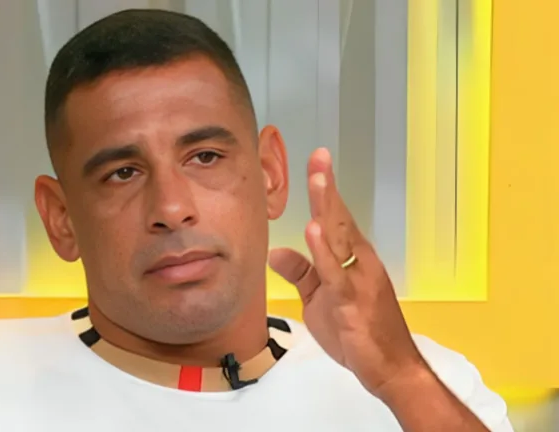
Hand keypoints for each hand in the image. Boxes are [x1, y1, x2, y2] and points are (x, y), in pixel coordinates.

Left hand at [268, 148, 426, 397]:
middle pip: (340, 219)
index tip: (318, 162)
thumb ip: (301, 273)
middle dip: (327, 188)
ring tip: (318, 179)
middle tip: (319, 157)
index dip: (326, 191)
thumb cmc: (360, 332)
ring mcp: (359, 280)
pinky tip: (313, 232)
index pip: (337, 219)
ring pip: (341, 238)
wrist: (391, 368)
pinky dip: (324, 252)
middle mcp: (360, 262)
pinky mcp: (353, 302)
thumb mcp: (320, 299)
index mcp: (353, 259)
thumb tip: (276, 251)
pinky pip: (336, 274)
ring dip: (328, 208)